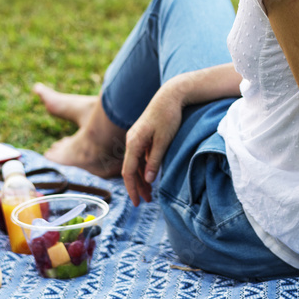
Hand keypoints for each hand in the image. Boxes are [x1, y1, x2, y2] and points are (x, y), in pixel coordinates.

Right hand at [121, 81, 184, 205]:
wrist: (170, 96)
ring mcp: (136, 138)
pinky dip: (145, 168)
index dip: (132, 188)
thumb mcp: (164, 141)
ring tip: (149, 194)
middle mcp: (132, 141)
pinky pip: (140, 157)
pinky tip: (151, 177)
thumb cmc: (168, 116)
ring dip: (141, 179)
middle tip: (146, 202)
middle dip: (137, 187)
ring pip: (135, 164)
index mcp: (134, 142)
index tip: (136, 203)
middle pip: (130, 169)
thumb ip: (155, 160)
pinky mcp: (143, 137)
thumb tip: (148, 180)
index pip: (128, 171)